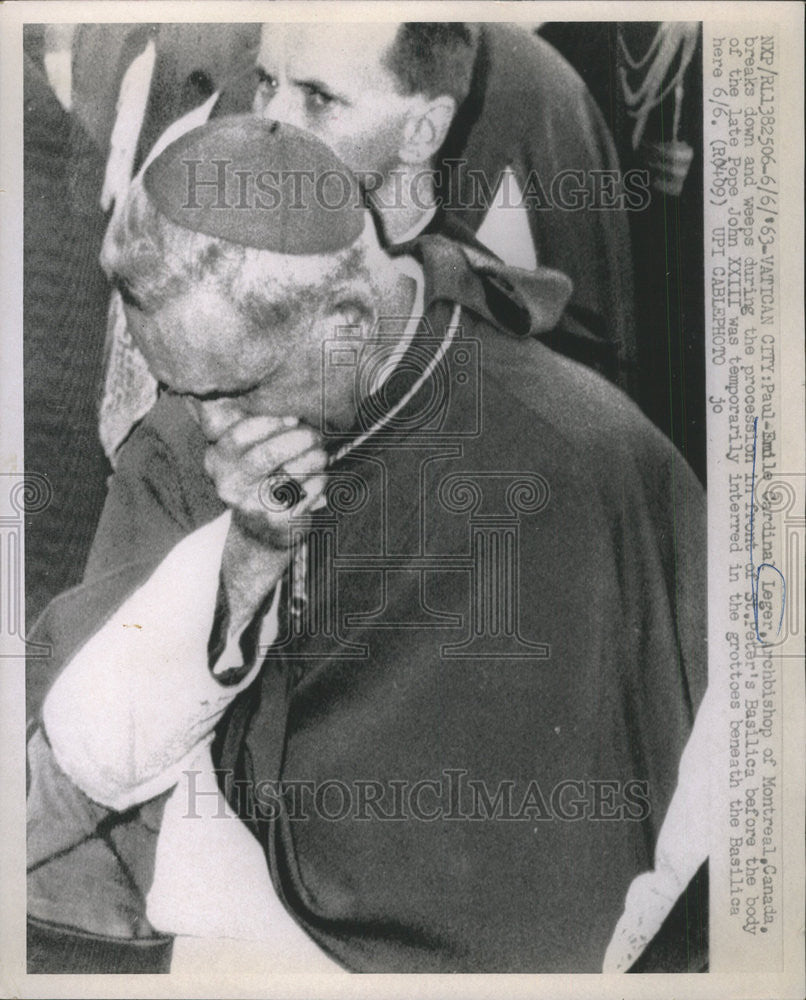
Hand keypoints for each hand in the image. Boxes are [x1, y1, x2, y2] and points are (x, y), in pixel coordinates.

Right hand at [203, 415, 327, 629]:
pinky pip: (307, 493)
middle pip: (266, 454)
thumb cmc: (260, 480)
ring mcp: (251, 506)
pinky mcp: (275, 522)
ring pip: (290, 473)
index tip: (294, 419)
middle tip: (316, 436)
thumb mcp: (247, 455)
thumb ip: (259, 431)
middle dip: (298, 440)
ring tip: (321, 456)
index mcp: (217, 461)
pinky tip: (320, 480)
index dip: (270, 423)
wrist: (260, 533)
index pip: (239, 435)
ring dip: (314, 460)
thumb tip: (293, 413)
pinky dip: (320, 482)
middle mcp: (229, 485)